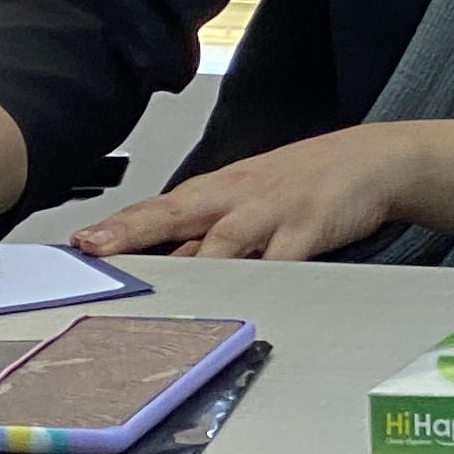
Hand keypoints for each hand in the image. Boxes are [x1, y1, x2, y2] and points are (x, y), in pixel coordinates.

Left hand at [75, 124, 420, 262]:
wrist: (376, 160)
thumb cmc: (308, 182)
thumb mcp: (251, 201)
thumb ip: (209, 237)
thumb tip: (163, 268)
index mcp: (219, 190)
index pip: (157, 208)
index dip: (117, 226)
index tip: (77, 245)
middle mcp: (238, 196)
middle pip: (176, 214)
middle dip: (132, 231)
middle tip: (93, 249)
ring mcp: (274, 210)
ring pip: (223, 239)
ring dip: (186, 262)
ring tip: (154, 284)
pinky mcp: (311, 227)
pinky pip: (282, 258)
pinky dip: (260, 276)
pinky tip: (242, 294)